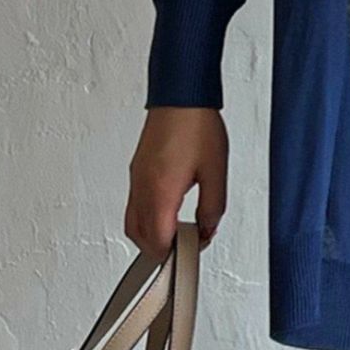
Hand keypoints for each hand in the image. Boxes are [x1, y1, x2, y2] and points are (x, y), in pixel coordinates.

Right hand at [126, 106, 227, 260]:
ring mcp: (136, 179)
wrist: (180, 96)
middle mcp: (142, 188)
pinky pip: (134, 205)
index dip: (176, 254)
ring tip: (178, 231)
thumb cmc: (196, 125)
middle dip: (161, 249)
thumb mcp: (216, 172)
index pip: (158, 242)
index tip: (194, 249)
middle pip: (140, 238)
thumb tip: (207, 229)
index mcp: (160, 193)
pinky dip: (147, 217)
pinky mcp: (137, 170)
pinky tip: (168, 210)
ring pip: (133, 223)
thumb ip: (212, 207)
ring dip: (152, 234)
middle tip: (186, 246)